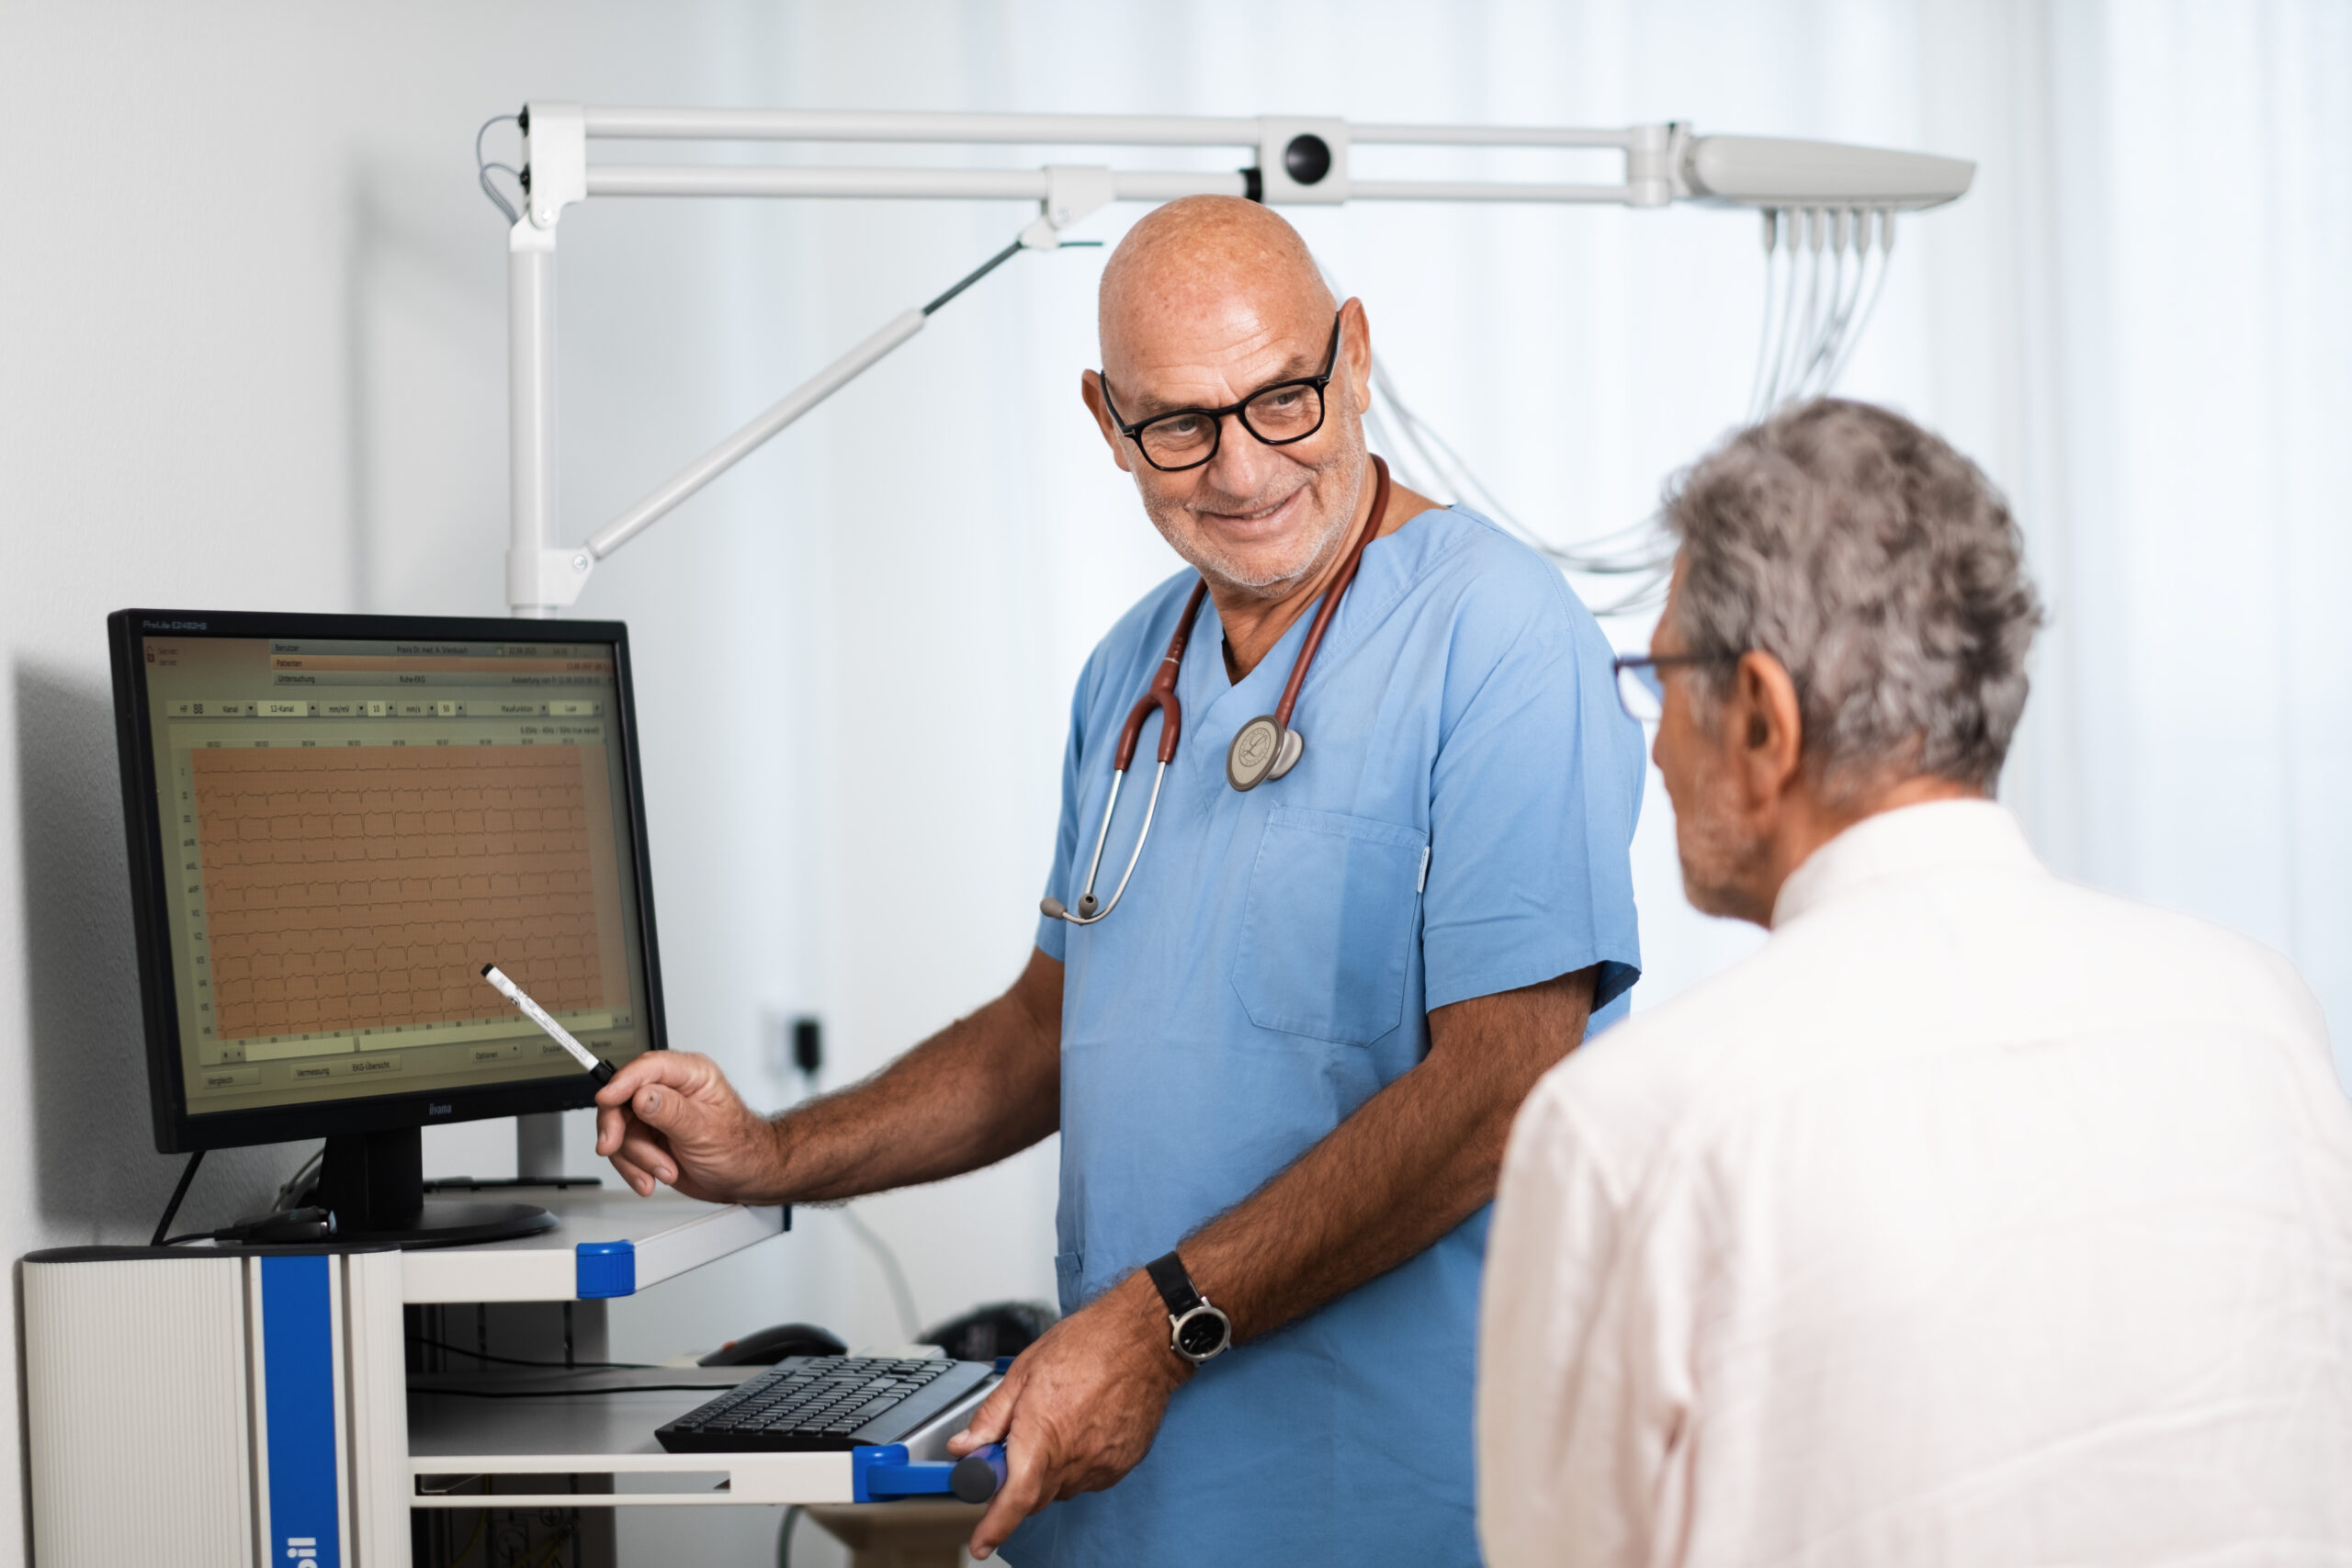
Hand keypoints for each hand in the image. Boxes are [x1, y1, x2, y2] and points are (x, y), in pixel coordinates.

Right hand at [592, 1052, 779, 1202]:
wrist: (745, 1178)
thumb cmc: (740, 1148)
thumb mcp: (706, 1130)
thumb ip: (671, 1112)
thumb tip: (641, 1095)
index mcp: (691, 1075)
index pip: (648, 1067)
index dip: (622, 1082)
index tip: (606, 1100)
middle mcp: (670, 1090)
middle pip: (622, 1098)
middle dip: (618, 1128)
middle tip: (613, 1146)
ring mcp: (656, 1115)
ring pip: (619, 1129)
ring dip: (636, 1157)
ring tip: (664, 1170)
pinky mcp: (648, 1138)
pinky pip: (623, 1150)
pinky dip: (633, 1168)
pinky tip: (651, 1178)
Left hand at [946, 1272, 1189, 1558]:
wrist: (1144, 1341)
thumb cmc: (1089, 1344)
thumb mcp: (1025, 1370)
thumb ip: (991, 1416)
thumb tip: (964, 1447)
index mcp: (1043, 1431)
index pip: (1016, 1497)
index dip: (995, 1526)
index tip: (981, 1543)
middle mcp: (1073, 1456)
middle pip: (1034, 1496)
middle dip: (1015, 1484)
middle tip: (1010, 1452)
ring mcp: (1100, 1464)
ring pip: (1060, 1489)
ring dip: (1046, 1471)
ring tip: (1056, 1424)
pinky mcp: (1120, 1465)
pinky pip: (1086, 1479)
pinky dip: (1074, 1465)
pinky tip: (1079, 1429)